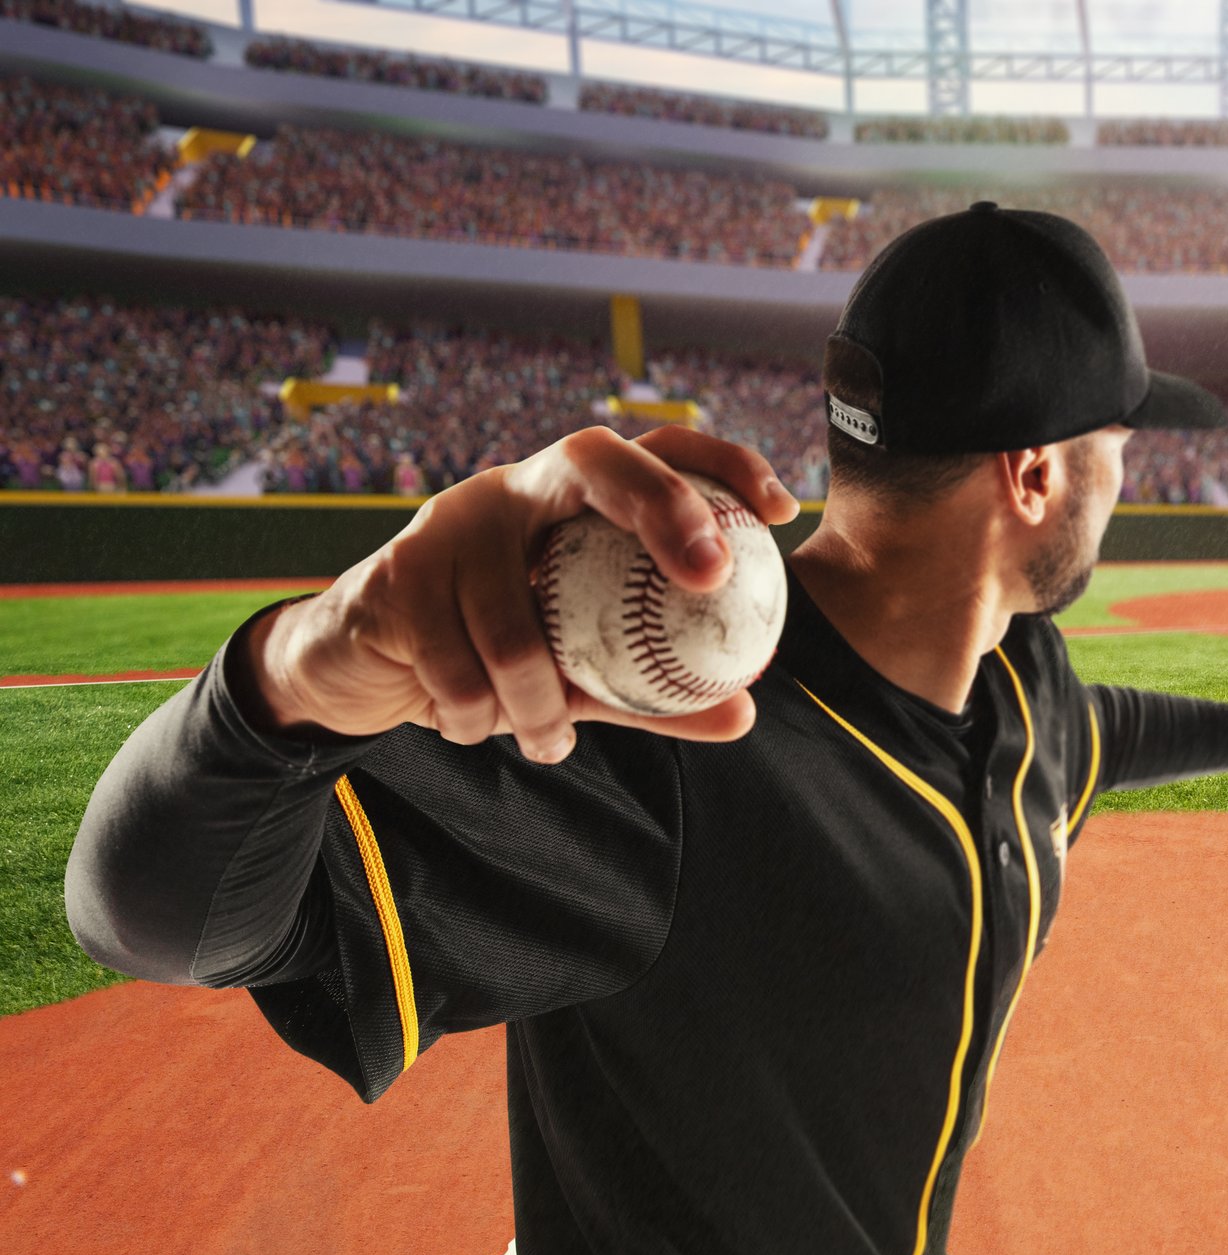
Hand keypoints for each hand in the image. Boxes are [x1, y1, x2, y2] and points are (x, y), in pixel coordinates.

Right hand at [240, 426, 800, 761]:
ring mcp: (448, 521)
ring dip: (538, 699)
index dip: (723, 465)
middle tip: (708, 575)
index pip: (656, 448)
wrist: (355, 665)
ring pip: (518, 618)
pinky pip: (457, 666)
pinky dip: (478, 716)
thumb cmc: (487, 655)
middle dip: (662, 507)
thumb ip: (653, 690)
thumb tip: (743, 714)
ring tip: (547, 741)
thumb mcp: (576, 673)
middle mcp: (511, 488)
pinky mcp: (395, 575)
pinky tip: (478, 729)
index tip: (781, 512)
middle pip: (595, 459)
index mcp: (567, 499)